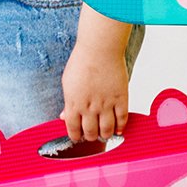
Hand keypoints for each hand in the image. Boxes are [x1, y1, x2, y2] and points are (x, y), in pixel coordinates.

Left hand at [60, 9, 133, 141]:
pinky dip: (120, 127)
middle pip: (90, 132)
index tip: (78, 137)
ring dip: (105, 135)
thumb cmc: (82, 62)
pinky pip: (122, 118)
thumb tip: (64, 116)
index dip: (75, 136)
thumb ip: (67, 102)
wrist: (100, 49)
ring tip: (105, 135)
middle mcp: (89, 107)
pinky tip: (118, 130)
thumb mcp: (67, 83)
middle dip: (90, 137)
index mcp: (73, 104)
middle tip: (92, 136)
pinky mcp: (121, 98)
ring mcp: (106, 104)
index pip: (73, 129)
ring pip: (106, 129)